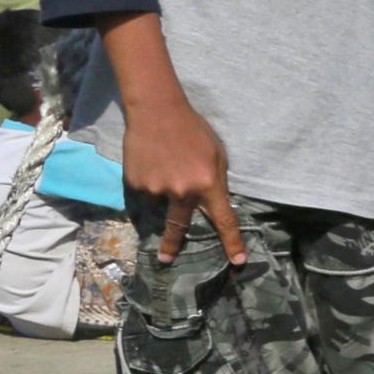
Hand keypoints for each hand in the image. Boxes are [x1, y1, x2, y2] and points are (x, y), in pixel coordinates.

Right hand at [127, 92, 243, 267]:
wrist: (157, 111)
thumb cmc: (193, 130)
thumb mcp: (217, 155)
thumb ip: (215, 181)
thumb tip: (210, 201)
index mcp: (209, 185)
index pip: (224, 221)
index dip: (232, 243)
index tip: (237, 262)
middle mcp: (182, 192)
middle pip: (178, 227)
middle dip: (171, 246)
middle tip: (166, 259)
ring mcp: (156, 189)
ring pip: (159, 200)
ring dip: (162, 188)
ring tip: (164, 163)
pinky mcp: (136, 183)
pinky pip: (144, 189)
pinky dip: (148, 179)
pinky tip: (150, 161)